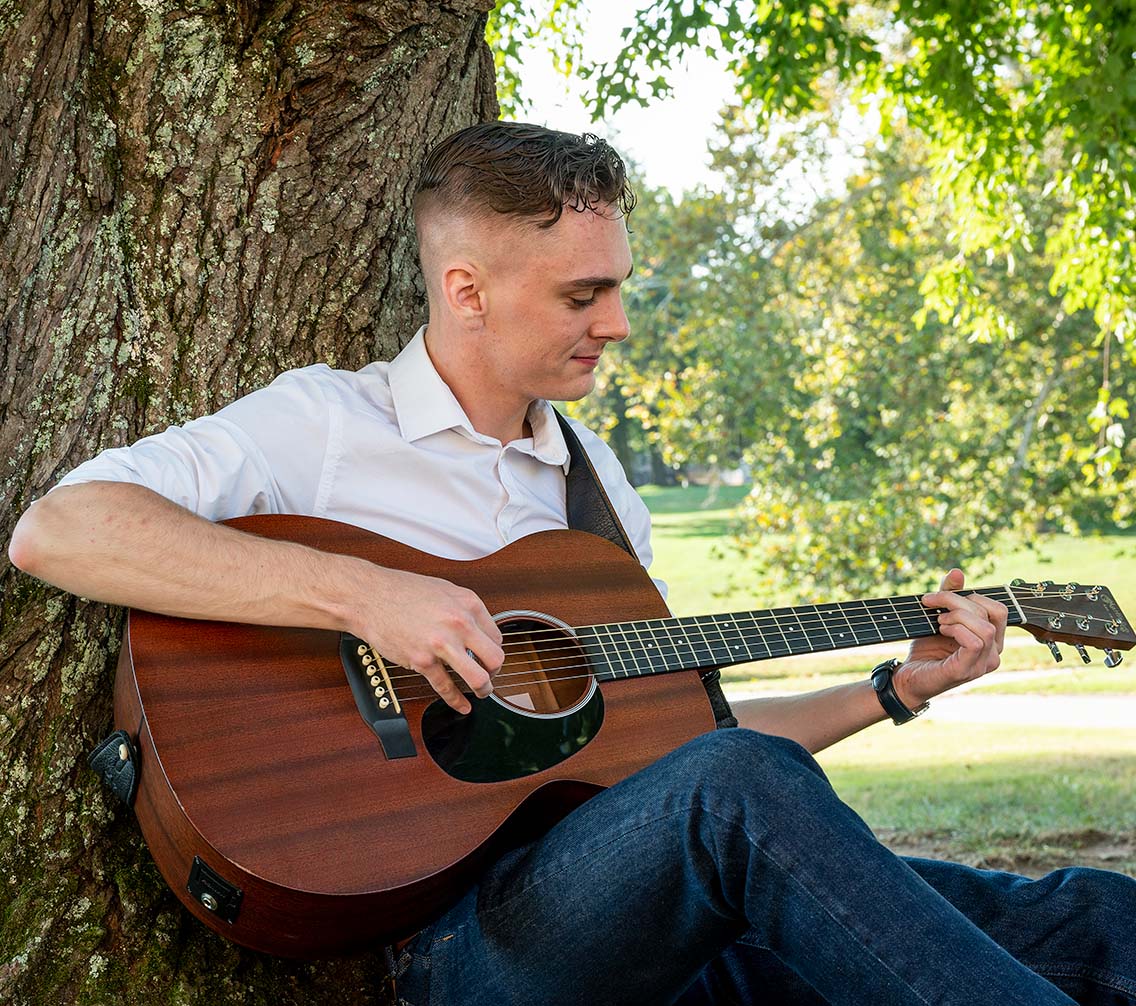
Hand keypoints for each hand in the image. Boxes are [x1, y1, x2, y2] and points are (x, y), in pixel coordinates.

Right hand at [348, 564, 503, 714]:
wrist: (369, 597)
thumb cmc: (402, 591)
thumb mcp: (444, 589)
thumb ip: (464, 608)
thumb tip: (477, 627)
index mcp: (468, 603)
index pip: (497, 636)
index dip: (493, 650)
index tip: (488, 658)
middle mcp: (460, 623)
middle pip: (495, 658)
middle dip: (496, 672)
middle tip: (491, 677)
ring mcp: (442, 644)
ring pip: (478, 677)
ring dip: (483, 690)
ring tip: (481, 692)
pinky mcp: (422, 660)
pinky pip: (445, 687)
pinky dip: (456, 701)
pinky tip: (461, 706)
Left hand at [892, 568, 1007, 708]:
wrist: (907, 677)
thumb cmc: (926, 649)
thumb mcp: (939, 616)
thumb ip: (951, 595)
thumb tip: (957, 571)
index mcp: (992, 640)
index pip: (998, 609)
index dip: (972, 596)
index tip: (941, 596)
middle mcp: (994, 653)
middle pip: (991, 613)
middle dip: (958, 601)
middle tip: (932, 605)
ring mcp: (983, 664)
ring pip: (984, 627)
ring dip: (957, 616)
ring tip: (938, 622)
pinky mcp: (967, 670)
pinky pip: (974, 642)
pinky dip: (956, 630)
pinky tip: (941, 630)